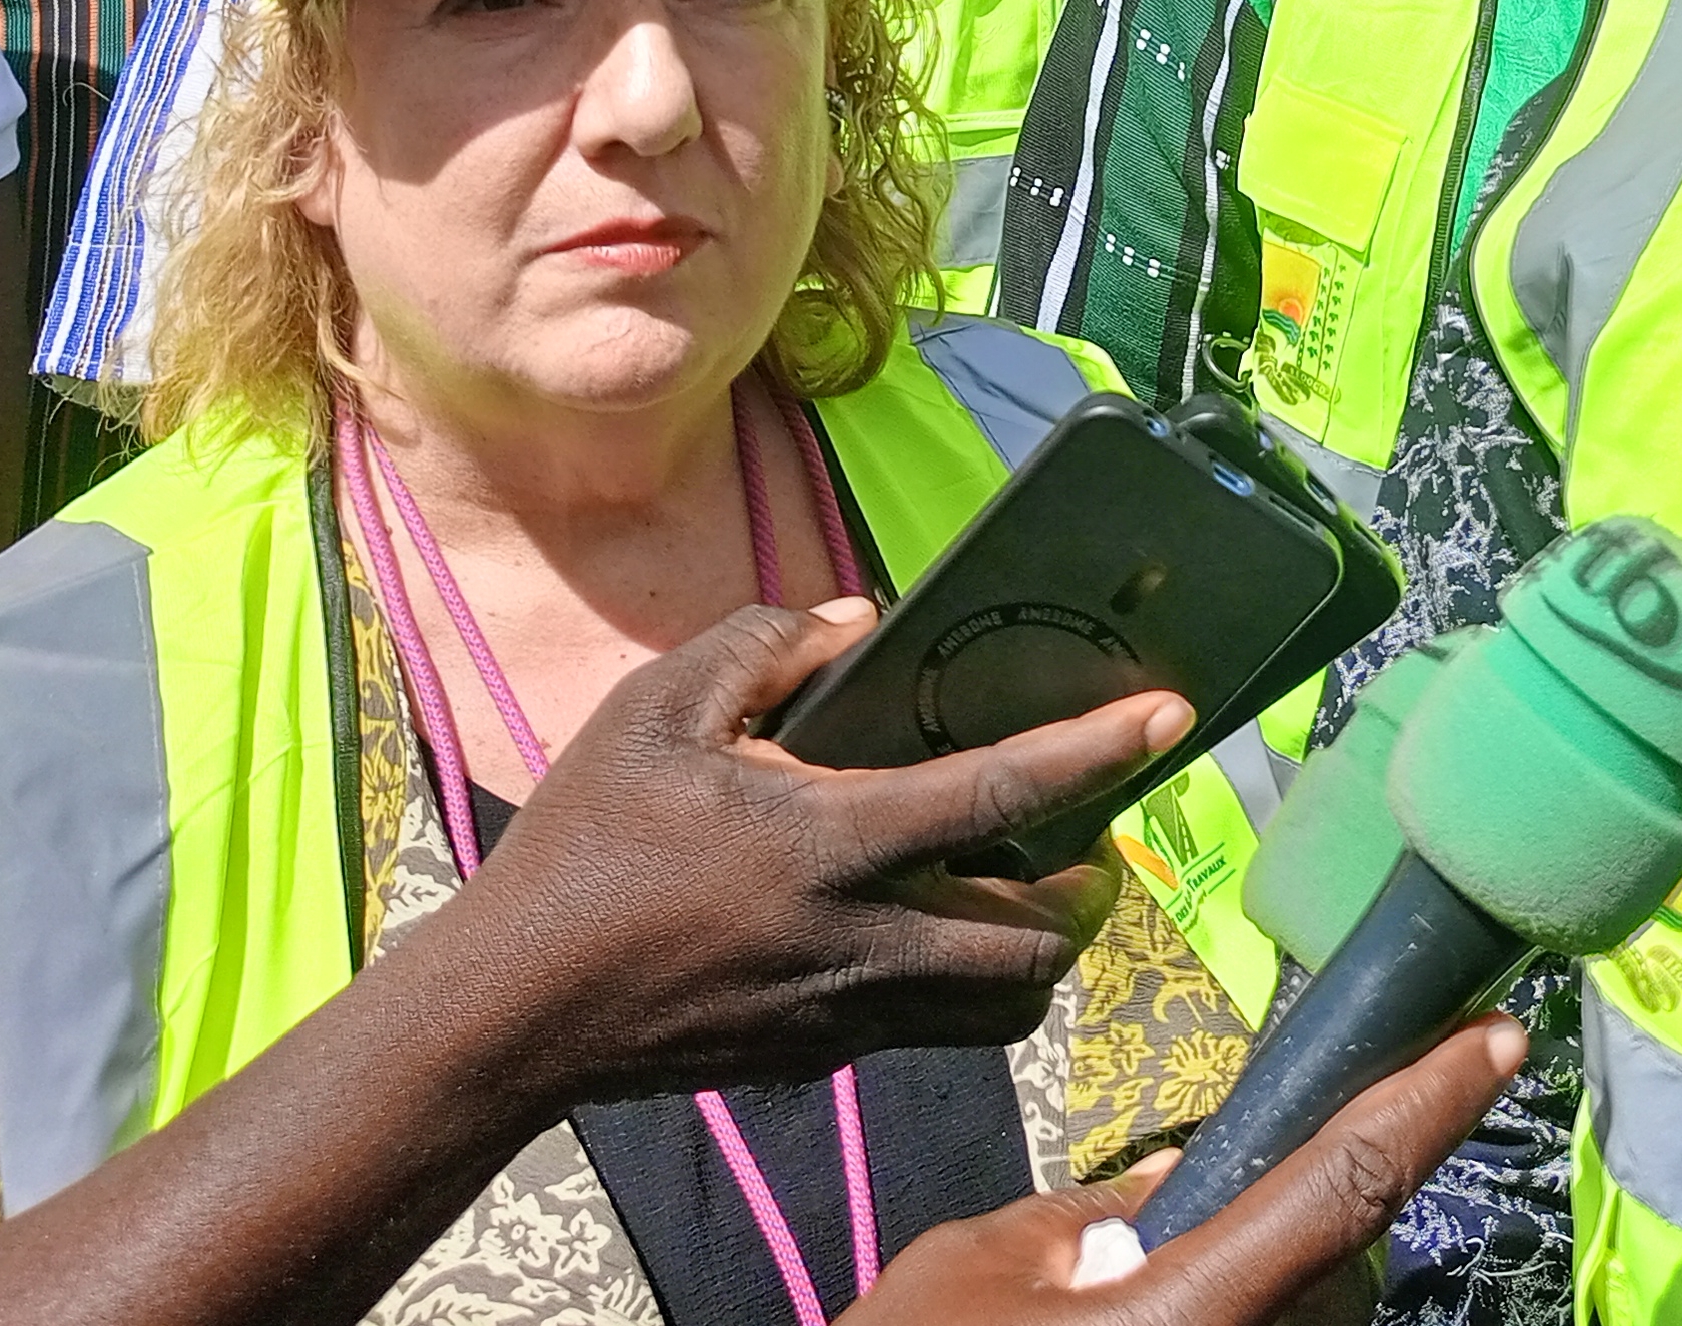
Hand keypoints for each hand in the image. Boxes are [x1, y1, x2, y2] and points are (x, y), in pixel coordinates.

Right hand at [398, 598, 1192, 1107]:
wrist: (510, 1015)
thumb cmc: (580, 850)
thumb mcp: (654, 711)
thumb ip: (764, 646)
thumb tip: (855, 622)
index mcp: (830, 843)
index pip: (1000, 791)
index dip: (1097, 750)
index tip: (1170, 717)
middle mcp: (860, 940)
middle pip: (1037, 942)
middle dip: (1089, 895)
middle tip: (1088, 842)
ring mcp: (846, 1014)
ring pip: (1002, 1007)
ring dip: (1038, 950)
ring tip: (1031, 890)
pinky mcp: (823, 1059)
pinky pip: (936, 1030)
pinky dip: (967, 986)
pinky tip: (932, 929)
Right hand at [847, 1016, 1523, 1325]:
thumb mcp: (971, 1274)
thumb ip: (1083, 1217)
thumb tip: (1168, 1190)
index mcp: (1188, 1318)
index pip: (1345, 1184)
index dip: (1431, 1102)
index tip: (1504, 1036)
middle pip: (1330, 1271)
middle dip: (1292, 1228)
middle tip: (1204, 1214)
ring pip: (1302, 1317)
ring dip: (1253, 1290)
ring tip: (1129, 1293)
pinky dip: (1235, 1313)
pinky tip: (1135, 1304)